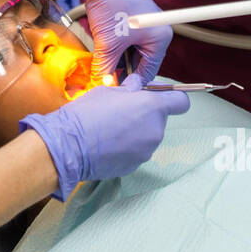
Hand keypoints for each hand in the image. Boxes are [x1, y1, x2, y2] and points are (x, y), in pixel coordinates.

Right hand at [20, 73, 190, 199]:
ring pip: (148, 136)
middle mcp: (155, 130)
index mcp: (152, 107)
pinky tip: (107, 144)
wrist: (69, 145)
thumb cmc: (87, 113)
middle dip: (145, 115)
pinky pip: (136, 151)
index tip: (158, 97)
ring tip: (110, 129)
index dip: (171, 98)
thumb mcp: (108, 91)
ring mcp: (147, 150)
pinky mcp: (135, 165)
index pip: (181, 102)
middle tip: (121, 111)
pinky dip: (127, 147)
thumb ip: (129, 89)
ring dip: (136, 132)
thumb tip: (136, 86)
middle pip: (160, 120)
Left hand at [70, 0, 169, 81]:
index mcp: (160, 38)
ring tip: (101, 65)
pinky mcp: (130, 20)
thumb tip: (101, 84)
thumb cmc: (112, 3)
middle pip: (139, 62)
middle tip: (105, 80)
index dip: (131, 83)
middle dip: (120, 70)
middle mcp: (155, 32)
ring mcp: (143, 25)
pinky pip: (123, 41)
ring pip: (129, 52)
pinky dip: (113, 47)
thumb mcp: (107, 42)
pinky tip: (101, 51)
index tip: (117, 93)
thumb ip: (105, 67)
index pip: (148, 71)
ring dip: (115, 58)